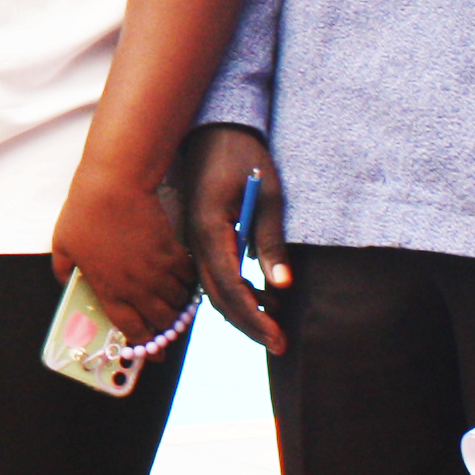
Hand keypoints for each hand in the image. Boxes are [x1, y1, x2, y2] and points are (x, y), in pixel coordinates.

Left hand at [51, 165, 196, 343]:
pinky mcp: (173, 252)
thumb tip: (65, 282)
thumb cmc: (84, 214)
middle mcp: (136, 286)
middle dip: (167, 331)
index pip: (130, 328)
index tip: (151, 352)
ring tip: (177, 306)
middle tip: (169, 332)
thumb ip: (63, 270)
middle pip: (161, 320)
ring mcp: (157, 270)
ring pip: (178, 301)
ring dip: (179, 307)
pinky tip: (185, 282)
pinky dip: (189, 284)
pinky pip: (188, 278)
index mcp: (108, 289)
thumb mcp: (62, 246)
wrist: (114, 188)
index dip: (143, 344)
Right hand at [179, 124, 290, 354]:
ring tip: (273, 323)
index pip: (231, 287)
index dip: (255, 317)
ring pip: (212, 290)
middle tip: (279, 344)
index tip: (278, 337)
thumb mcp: (268, 195)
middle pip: (217, 297)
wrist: (214, 130)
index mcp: (209, 230)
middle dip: (248, 324)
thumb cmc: (245, 157)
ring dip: (241, 311)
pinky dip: (233, 293)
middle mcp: (194, 241)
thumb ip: (271, 241)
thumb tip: (281, 285)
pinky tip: (259, 297)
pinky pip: (211, 276)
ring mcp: (192, 241)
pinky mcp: (198, 238)